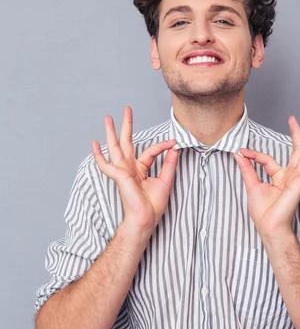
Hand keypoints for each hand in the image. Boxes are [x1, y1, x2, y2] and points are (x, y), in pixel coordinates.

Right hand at [92, 106, 179, 233]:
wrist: (146, 219)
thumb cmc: (153, 205)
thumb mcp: (165, 181)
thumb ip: (169, 164)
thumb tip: (175, 149)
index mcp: (140, 169)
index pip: (150, 151)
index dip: (163, 145)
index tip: (174, 142)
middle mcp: (130, 168)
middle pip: (126, 142)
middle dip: (126, 125)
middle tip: (126, 109)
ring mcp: (122, 171)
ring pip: (115, 147)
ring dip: (110, 132)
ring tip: (107, 117)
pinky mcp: (119, 176)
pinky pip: (106, 165)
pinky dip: (99, 155)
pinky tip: (94, 144)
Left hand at [233, 116, 299, 239]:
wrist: (268, 226)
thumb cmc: (262, 212)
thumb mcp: (252, 185)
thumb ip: (247, 169)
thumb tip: (239, 154)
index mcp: (279, 177)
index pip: (269, 160)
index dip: (255, 154)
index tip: (243, 151)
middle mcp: (290, 177)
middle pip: (296, 152)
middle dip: (296, 135)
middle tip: (294, 119)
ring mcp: (296, 180)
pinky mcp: (299, 185)